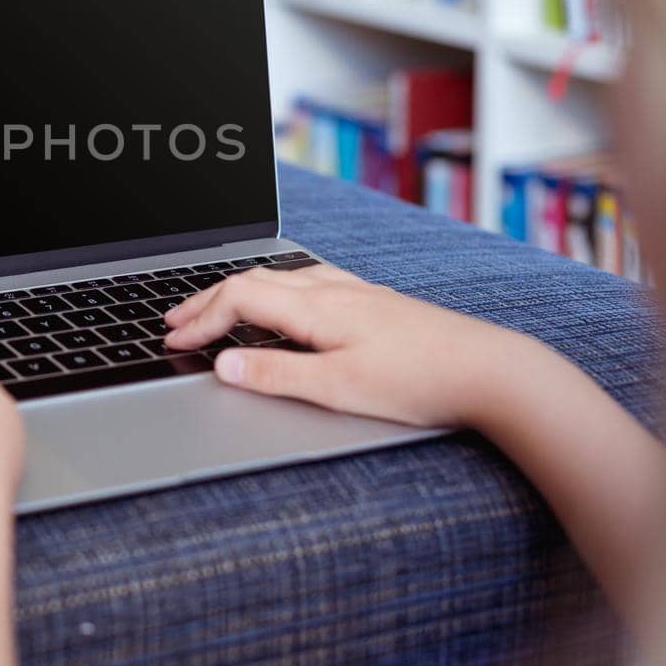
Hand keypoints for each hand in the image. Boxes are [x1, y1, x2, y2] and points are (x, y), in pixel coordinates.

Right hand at [162, 263, 534, 428]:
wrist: (491, 371)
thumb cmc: (420, 381)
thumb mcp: (339, 389)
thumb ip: (276, 376)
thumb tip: (222, 366)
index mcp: (317, 307)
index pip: (239, 299)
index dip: (200, 320)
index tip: (173, 341)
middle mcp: (333, 289)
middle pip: (253, 280)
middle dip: (207, 301)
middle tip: (174, 321)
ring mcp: (356, 292)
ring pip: (280, 277)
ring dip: (238, 292)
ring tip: (215, 310)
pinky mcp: (374, 302)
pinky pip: (308, 281)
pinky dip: (274, 290)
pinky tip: (283, 302)